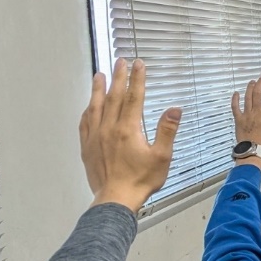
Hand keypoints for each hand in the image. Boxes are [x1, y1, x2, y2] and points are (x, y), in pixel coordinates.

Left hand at [80, 59, 182, 212]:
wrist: (116, 198)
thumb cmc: (140, 180)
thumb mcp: (162, 156)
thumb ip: (167, 130)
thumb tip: (174, 109)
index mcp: (128, 129)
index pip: (134, 97)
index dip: (137, 78)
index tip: (138, 64)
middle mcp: (109, 128)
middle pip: (114, 96)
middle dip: (118, 77)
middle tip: (120, 61)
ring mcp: (96, 136)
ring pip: (96, 106)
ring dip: (98, 88)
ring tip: (100, 74)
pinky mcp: (87, 146)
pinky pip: (85, 122)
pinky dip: (88, 109)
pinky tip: (89, 104)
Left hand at [231, 77, 260, 154]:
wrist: (253, 151)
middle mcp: (257, 112)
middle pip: (257, 94)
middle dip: (260, 84)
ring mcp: (246, 115)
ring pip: (247, 98)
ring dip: (249, 88)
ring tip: (252, 81)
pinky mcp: (238, 119)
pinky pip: (235, 107)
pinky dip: (235, 99)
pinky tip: (236, 93)